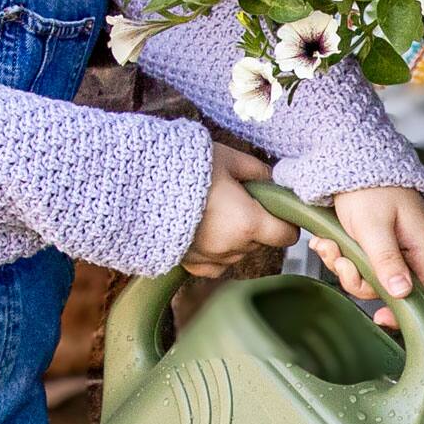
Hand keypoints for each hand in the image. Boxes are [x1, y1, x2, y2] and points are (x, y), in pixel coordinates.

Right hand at [181, 141, 279, 276]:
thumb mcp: (226, 158)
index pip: (286, 235)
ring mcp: (210, 259)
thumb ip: (255, 170)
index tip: (277, 210)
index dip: (286, 222)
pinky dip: (214, 252)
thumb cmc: (183, 169)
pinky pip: (214, 265)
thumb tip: (270, 179)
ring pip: (237, 253)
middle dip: (255, 224)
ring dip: (234, 238)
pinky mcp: (190, 265)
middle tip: (236, 199)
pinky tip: (203, 231)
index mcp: (249, 223)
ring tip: (213, 211)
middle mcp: (233, 247)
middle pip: (259, 242)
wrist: (138, 188)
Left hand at [323, 183, 423, 329]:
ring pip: (367, 274)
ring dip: (342, 265)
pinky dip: (337, 254)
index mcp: (420, 244)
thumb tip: (403, 294)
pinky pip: (354, 260)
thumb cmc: (367, 185)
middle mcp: (407, 247)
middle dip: (358, 279)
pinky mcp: (368, 239)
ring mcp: (388, 243)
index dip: (404, 308)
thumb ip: (387, 261)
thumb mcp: (374, 227)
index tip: (380, 317)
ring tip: (328, 246)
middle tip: (340, 261)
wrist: (347, 155)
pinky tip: (325, 241)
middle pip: (388, 287)